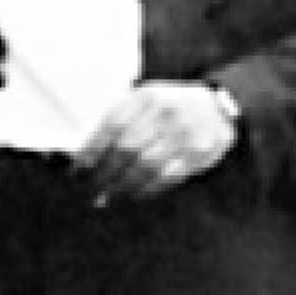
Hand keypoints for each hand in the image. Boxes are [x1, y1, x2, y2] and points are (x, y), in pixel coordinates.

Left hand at [76, 80, 239, 203]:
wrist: (218, 107)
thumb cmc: (169, 107)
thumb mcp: (145, 101)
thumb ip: (120, 121)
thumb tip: (87, 157)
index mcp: (145, 96)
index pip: (111, 126)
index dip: (90, 152)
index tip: (77, 172)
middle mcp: (165, 112)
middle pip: (125, 149)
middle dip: (103, 174)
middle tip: (89, 190)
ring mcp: (184, 133)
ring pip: (145, 167)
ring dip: (122, 187)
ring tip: (108, 197)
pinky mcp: (199, 153)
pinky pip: (167, 178)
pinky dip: (146, 190)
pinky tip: (134, 195)